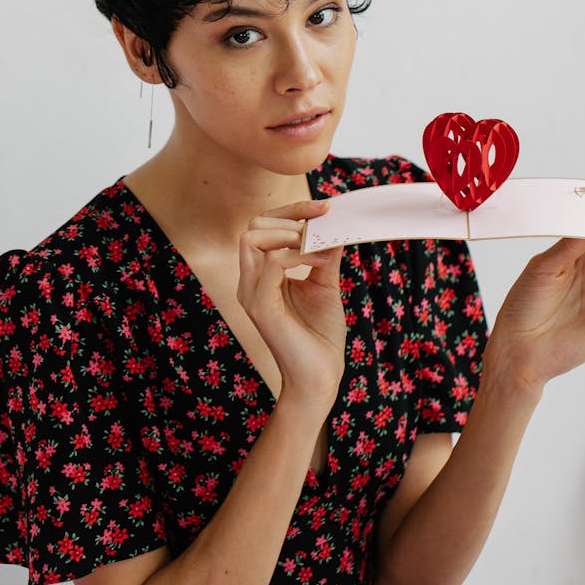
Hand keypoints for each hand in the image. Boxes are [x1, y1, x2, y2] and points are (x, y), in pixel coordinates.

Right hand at [238, 199, 345, 410]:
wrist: (319, 377)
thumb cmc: (319, 335)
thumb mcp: (325, 284)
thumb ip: (324, 253)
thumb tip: (335, 224)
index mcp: (261, 274)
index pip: (263, 226)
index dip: (292, 210)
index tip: (324, 207)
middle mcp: (250, 281)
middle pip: (253, 226)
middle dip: (290, 216)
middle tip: (321, 225)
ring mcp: (252, 294)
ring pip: (252, 239)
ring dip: (290, 233)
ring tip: (318, 245)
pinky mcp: (262, 307)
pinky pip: (270, 264)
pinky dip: (298, 254)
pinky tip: (321, 261)